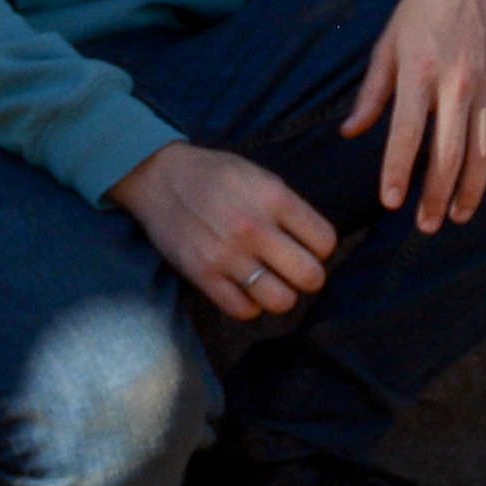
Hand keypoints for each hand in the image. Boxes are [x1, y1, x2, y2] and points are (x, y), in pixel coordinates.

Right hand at [108, 141, 337, 322]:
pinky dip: (250, 305)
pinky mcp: (203, 275)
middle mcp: (254, 228)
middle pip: (310, 276)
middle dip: (308, 276)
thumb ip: (289, 208)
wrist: (161, 177)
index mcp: (274, 197)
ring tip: (270, 281)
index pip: (325, 241)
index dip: (320, 248)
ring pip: (281, 301)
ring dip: (280, 294)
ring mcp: (227, 254)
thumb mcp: (260, 176)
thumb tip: (316, 244)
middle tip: (293, 269)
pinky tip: (245, 288)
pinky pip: (243, 310)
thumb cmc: (216, 175)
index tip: (307, 246)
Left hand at [342, 0, 485, 231]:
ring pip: (484, 152)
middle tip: (427, 225)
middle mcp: (456, 81)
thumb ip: (371, 93)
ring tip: (457, 215)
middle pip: (449, 154)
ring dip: (471, 190)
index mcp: (418, 72)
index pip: (406, 135)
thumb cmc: (420, 9)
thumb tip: (349, 133)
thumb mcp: (387, 44)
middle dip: (437, 197)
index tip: (391, 203)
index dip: (397, 172)